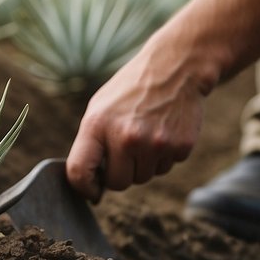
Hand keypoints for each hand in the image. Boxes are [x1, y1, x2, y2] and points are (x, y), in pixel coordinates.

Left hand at [66, 40, 208, 201]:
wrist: (175, 68)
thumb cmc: (131, 90)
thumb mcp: (100, 107)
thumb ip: (92, 143)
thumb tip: (88, 183)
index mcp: (97, 125)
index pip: (79, 172)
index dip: (84, 188)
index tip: (92, 191)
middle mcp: (125, 137)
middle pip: (117, 183)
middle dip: (120, 173)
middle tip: (126, 149)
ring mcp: (154, 144)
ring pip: (143, 178)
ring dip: (143, 164)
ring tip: (146, 133)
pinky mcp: (179, 147)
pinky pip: (166, 168)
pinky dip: (164, 156)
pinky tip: (163, 131)